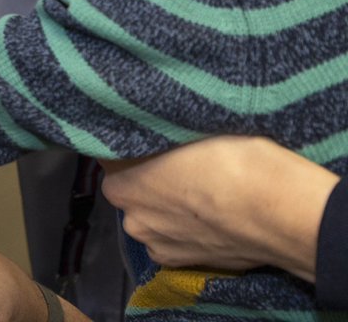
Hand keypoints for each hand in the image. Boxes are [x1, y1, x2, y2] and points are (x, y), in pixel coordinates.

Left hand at [102, 136, 336, 282]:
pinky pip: (168, 239)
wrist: (278, 211)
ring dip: (164, 206)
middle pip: (130, 187)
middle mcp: (128, 212)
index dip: (133, 145)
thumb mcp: (188, 128)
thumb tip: (150, 128)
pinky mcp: (177, 262)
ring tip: (200, 195)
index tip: (154, 139)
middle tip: (182, 166)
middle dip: (148, 177)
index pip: (112, 155)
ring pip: (149, 215)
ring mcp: (152, 241)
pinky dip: (180, 230)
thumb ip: (158, 135)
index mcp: (121, 177)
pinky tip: (205, 219)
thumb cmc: (235, 159)